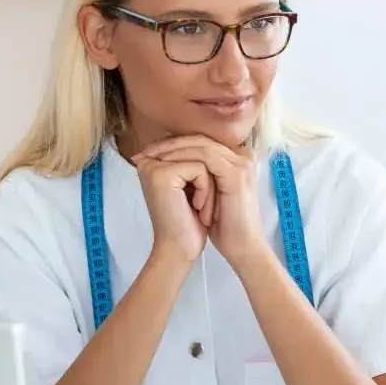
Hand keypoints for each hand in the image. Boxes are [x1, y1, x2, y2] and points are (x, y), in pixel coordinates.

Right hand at [131, 153, 212, 264]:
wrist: (181, 250)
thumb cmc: (190, 222)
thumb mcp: (193, 185)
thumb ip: (195, 161)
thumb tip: (212, 140)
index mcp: (153, 161)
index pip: (192, 146)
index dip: (206, 171)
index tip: (197, 199)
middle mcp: (149, 160)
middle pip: (198, 150)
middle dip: (208, 179)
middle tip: (200, 206)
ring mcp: (153, 166)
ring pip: (201, 158)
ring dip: (209, 187)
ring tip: (200, 209)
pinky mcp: (161, 174)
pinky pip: (200, 169)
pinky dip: (206, 191)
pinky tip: (196, 209)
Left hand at [137, 135, 266, 270]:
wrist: (241, 247)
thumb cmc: (223, 226)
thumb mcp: (205, 195)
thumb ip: (194, 176)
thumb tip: (163, 164)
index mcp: (235, 159)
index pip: (201, 141)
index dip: (173, 144)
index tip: (147, 153)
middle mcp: (241, 156)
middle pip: (200, 138)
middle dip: (168, 143)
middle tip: (144, 151)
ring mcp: (241, 162)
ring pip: (201, 144)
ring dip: (172, 149)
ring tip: (151, 157)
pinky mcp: (236, 173)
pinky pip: (205, 157)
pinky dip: (183, 160)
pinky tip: (166, 165)